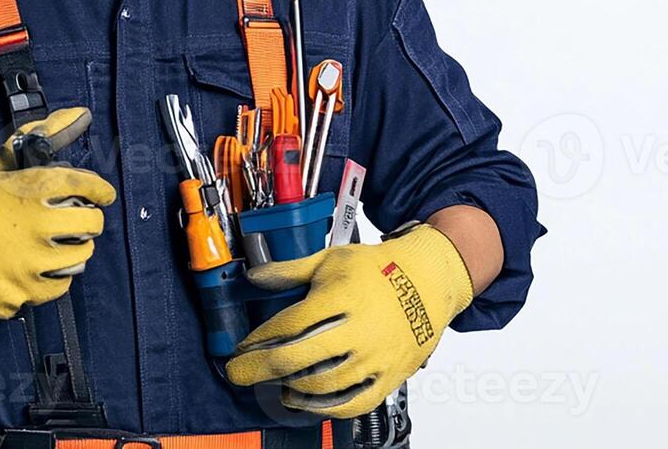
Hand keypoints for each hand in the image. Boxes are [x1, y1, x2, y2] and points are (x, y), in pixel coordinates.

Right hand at [0, 107, 116, 323]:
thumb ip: (33, 138)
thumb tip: (79, 113)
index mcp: (28, 192)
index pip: (82, 184)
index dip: (100, 188)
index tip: (103, 193)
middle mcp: (36, 227)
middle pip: (91, 222)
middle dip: (89, 218)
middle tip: (75, 218)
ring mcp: (34, 262)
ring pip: (83, 253)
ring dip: (75, 246)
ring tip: (56, 242)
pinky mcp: (31, 291)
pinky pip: (66, 281)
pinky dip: (59, 272)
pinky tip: (42, 264)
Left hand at [224, 224, 473, 417]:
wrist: (428, 281)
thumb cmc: (379, 268)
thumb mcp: (331, 259)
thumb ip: (290, 271)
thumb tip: (255, 276)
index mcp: (341, 298)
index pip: (289, 325)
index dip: (259, 339)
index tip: (242, 346)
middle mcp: (358, 331)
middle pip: (299, 358)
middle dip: (260, 369)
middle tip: (239, 373)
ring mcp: (375, 357)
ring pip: (323, 386)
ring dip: (290, 389)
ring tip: (272, 384)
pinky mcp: (389, 377)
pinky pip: (353, 403)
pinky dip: (325, 408)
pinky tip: (305, 401)